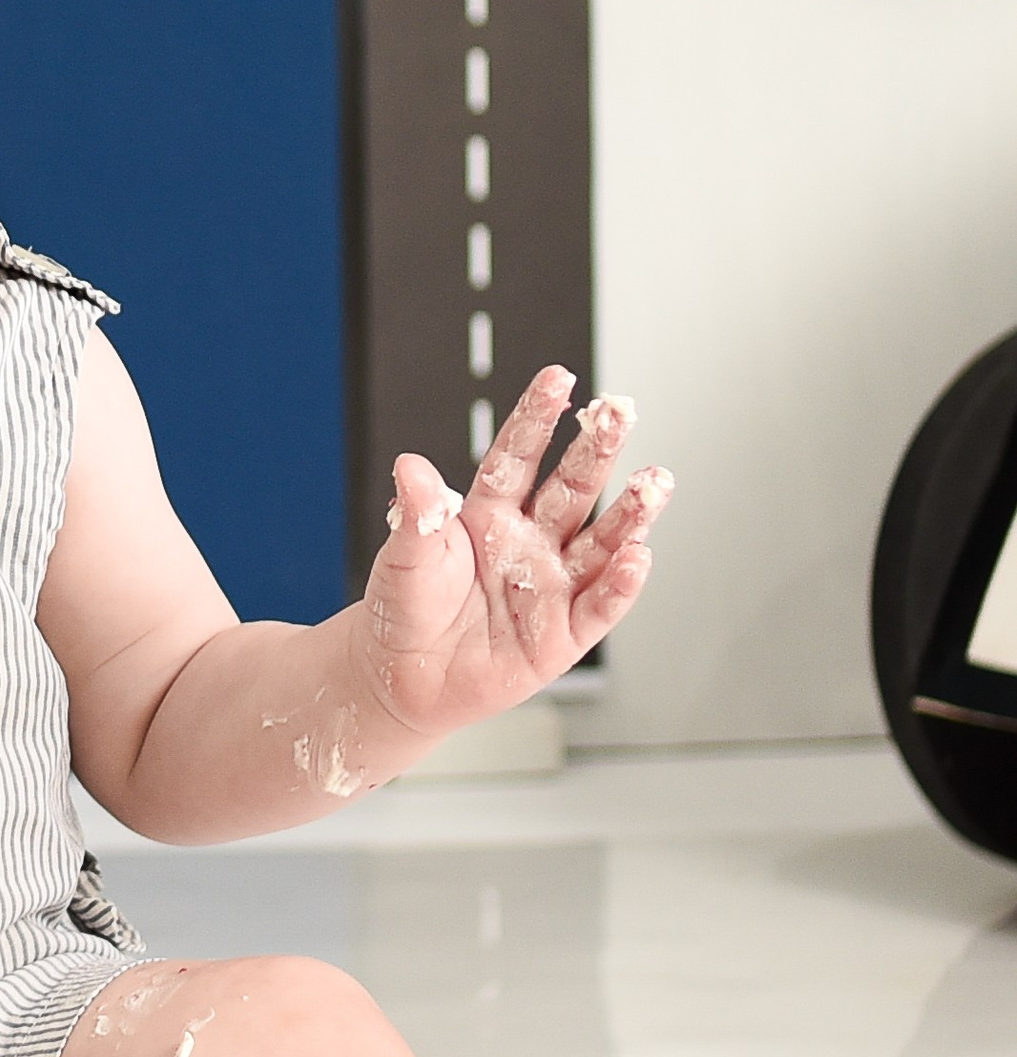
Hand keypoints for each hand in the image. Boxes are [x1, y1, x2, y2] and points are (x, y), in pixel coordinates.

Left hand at [353, 368, 669, 742]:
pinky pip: (599, 605)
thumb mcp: (405, 557)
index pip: (518, 456)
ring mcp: (551, 585)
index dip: (537, 418)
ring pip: (600, 541)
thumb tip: (410, 466)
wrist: (402, 678)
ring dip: (630, 513)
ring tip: (655, 480)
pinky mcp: (563, 634)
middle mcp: (529, 542)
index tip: (558, 378)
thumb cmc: (404, 609)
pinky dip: (620, 584)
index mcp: (488, 514)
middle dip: (598, 449)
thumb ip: (417, 514)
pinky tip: (637, 556)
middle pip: (572, 488)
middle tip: (621, 410)